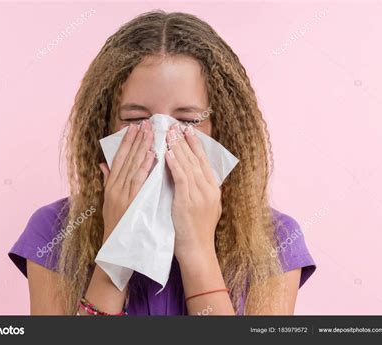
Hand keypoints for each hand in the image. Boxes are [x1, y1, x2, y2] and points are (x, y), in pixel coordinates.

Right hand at [99, 120, 154, 242]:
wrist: (116, 247)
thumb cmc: (115, 224)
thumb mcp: (109, 201)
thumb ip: (107, 181)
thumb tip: (103, 164)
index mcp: (111, 185)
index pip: (119, 158)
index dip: (126, 142)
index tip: (134, 127)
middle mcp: (115, 187)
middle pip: (126, 159)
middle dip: (136, 140)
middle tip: (145, 123)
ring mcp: (122, 194)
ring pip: (133, 166)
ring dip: (141, 148)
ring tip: (149, 133)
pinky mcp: (130, 202)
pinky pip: (139, 182)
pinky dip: (145, 167)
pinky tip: (151, 155)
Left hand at [164, 124, 221, 265]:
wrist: (197, 250)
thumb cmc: (196, 232)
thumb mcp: (204, 208)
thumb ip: (199, 191)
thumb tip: (191, 178)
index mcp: (213, 190)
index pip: (204, 162)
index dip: (196, 145)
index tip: (189, 131)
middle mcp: (209, 189)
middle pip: (197, 160)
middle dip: (186, 141)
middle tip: (176, 126)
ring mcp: (200, 195)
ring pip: (189, 165)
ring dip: (178, 148)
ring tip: (170, 133)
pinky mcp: (188, 202)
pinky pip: (181, 178)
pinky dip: (175, 164)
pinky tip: (168, 153)